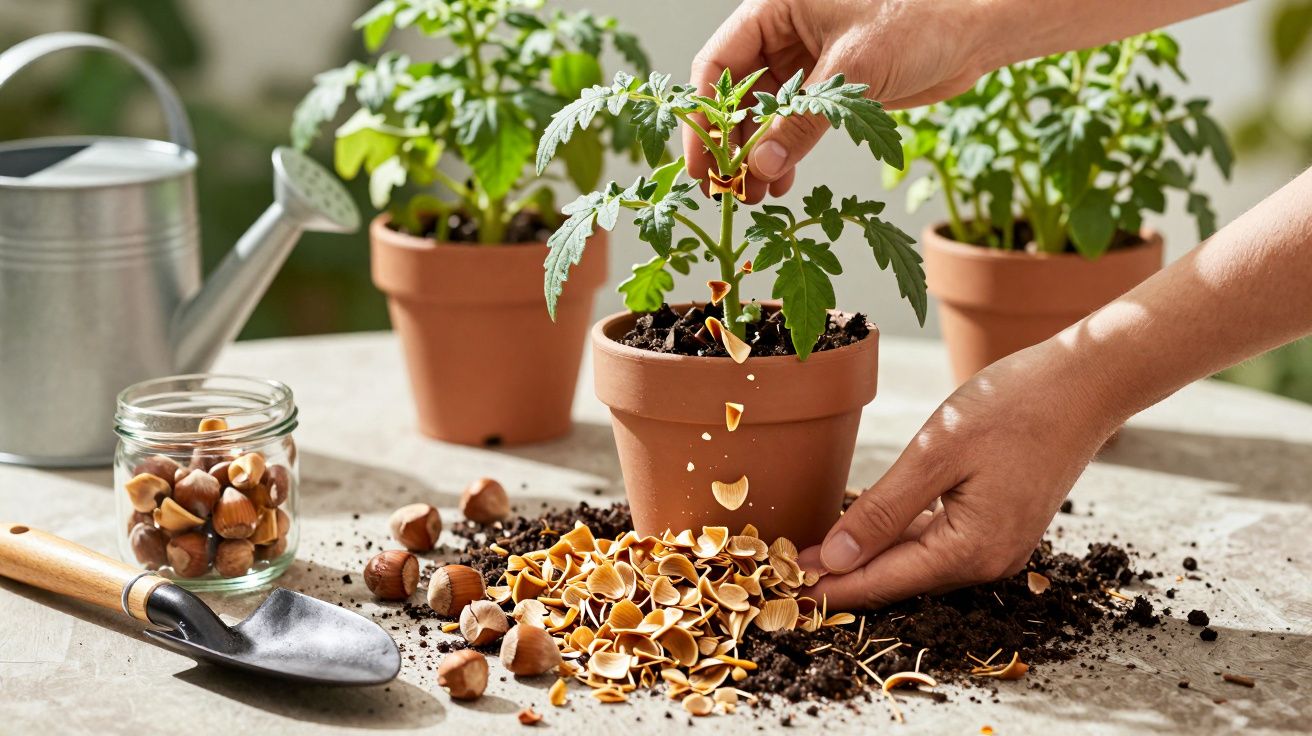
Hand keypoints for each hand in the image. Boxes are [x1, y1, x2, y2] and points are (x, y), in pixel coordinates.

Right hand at [684, 0, 997, 201]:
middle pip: (736, 94)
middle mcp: (784, 30)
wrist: (977, 29)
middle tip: (727, 191)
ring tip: (756, 195)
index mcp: (776, 7)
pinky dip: (785, 150)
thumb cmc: (921, 22)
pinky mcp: (828, 83)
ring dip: (758, 154)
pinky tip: (782, 180)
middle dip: (732, 144)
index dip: (706, 118)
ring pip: (763, 112)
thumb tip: (759, 171)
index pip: (718, 65)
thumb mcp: (852, 75)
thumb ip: (801, 125)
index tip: (703, 164)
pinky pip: (792, 121)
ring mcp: (805, 58)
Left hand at [799, 341, 1121, 609]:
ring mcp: (997, 548)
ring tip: (814, 553)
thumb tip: (834, 559)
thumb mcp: (936, 452)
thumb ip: (883, 511)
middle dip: (843, 577)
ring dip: (868, 561)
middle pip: (899, 580)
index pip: (884, 583)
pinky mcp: (1000, 527)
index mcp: (971, 550)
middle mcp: (987, 562)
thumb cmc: (1014, 405)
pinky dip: (899, 541)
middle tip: (785, 571)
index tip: (784, 591)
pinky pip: (938, 545)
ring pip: (917, 564)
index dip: (830, 588)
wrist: (1085, 383)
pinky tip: (866, 531)